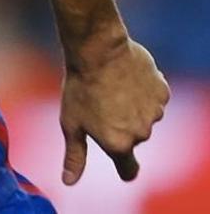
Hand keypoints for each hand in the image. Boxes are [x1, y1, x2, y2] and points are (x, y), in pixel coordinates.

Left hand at [59, 37, 169, 184]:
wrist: (98, 51)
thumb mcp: (71, 124)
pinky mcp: (163, 92)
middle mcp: (141, 133)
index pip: (128, 169)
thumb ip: (75, 156)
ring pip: (144, 117)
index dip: (124, 169)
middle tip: (101, 105)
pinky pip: (154, 98)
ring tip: (112, 89)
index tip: (123, 167)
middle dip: (120, 127)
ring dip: (132, 108)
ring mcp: (155, 112)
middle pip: (133, 137)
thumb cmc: (79, 88)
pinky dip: (143, 91)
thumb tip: (69, 182)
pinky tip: (127, 78)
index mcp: (118, 144)